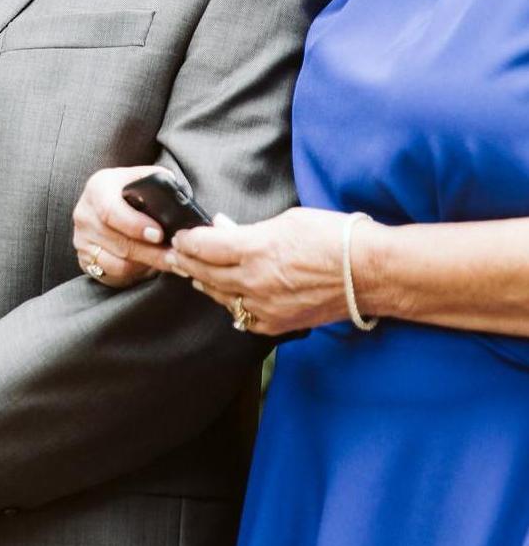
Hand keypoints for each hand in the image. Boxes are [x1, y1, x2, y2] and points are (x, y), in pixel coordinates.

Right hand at [72, 165, 172, 286]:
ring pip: (118, 262)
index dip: (135, 225)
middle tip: (177, 257)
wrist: (105, 203)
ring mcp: (82, 238)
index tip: (159, 234)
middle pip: (120, 242)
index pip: (111, 210)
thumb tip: (181, 197)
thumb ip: (158, 181)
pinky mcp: (84, 259)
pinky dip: (134, 273)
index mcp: (98, 188)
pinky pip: (113, 274)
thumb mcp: (140, 178)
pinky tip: (148, 266)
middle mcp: (85, 213)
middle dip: (152, 252)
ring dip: (146, 264)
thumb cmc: (129, 191)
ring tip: (168, 262)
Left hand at [169, 207, 364, 334]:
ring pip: (220, 296)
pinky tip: (225, 294)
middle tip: (173, 254)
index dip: (187, 240)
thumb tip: (223, 228)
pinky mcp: (279, 324)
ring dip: (204, 282)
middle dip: (186, 261)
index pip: (203, 246)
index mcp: (255, 250)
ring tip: (193, 272)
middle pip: (204, 273)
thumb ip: (249, 229)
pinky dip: (230, 303)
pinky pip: (242, 316)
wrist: (372, 273)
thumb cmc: (334, 237)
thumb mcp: (286, 220)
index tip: (180, 235)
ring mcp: (266, 307)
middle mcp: (255, 282)